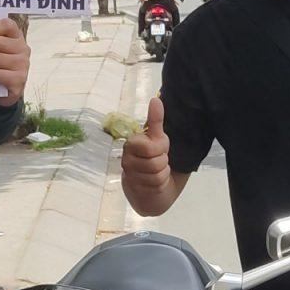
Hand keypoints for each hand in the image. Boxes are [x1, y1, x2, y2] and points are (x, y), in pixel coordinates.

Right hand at [121, 94, 171, 210]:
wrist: (150, 189)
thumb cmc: (154, 159)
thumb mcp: (157, 139)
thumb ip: (156, 121)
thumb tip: (156, 99)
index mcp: (131, 145)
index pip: (148, 146)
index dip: (160, 148)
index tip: (159, 148)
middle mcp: (126, 160)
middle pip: (155, 160)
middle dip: (163, 161)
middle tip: (159, 160)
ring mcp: (130, 176)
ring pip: (157, 172)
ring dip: (163, 173)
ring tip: (157, 171)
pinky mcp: (135, 190)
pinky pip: (156, 184)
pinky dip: (161, 183)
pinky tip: (155, 182)